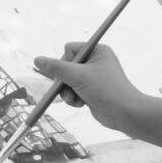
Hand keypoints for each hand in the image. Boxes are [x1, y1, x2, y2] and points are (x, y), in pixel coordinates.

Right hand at [31, 42, 150, 133]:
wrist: (124, 113)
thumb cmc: (105, 90)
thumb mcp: (78, 76)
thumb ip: (56, 68)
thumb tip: (37, 59)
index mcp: (97, 51)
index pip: (70, 49)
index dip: (64, 62)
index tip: (68, 74)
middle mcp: (96, 61)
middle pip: (67, 66)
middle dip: (65, 80)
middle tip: (68, 89)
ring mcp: (93, 77)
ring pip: (68, 80)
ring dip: (68, 92)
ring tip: (74, 100)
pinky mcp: (92, 90)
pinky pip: (74, 91)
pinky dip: (74, 98)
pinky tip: (81, 104)